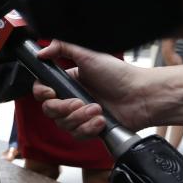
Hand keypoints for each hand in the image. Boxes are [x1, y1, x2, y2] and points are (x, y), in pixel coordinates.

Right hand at [31, 40, 149, 137]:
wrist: (141, 95)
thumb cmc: (119, 74)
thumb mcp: (88, 54)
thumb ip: (62, 47)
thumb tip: (41, 52)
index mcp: (69, 81)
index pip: (42, 91)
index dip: (43, 93)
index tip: (52, 92)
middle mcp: (72, 99)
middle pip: (49, 110)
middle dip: (63, 108)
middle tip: (79, 102)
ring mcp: (81, 116)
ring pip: (63, 125)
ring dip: (80, 118)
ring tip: (97, 109)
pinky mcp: (91, 129)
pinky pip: (78, 135)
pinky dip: (89, 128)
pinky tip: (101, 120)